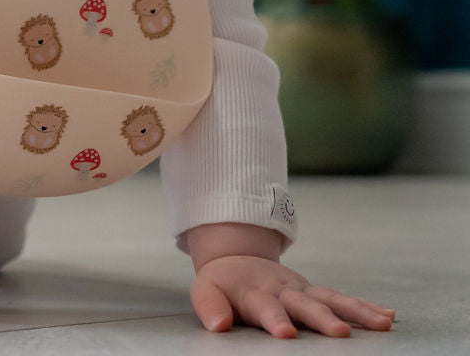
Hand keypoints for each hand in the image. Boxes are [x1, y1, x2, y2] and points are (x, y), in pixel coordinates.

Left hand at [191, 255, 395, 337]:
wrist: (236, 259)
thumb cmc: (222, 284)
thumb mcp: (206, 292)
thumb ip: (210, 308)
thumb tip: (218, 325)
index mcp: (254, 292)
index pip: (265, 307)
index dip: (275, 319)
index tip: (286, 333)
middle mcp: (282, 290)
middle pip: (304, 304)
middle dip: (321, 318)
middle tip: (339, 333)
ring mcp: (302, 290)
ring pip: (331, 299)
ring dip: (355, 311)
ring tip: (381, 324)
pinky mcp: (315, 292)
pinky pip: (342, 298)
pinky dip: (364, 307)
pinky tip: (387, 316)